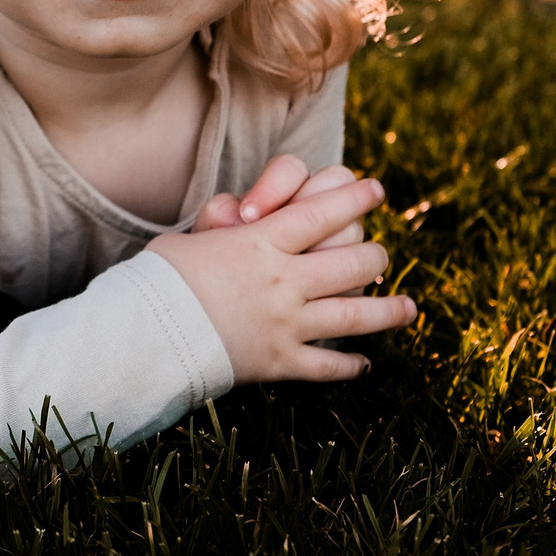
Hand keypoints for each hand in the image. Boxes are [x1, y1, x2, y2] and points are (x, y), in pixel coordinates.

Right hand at [147, 164, 415, 384]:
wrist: (146, 334)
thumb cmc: (158, 279)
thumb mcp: (190, 239)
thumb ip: (221, 225)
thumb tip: (239, 215)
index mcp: (261, 243)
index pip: (321, 213)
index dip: (352, 199)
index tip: (375, 190)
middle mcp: (284, 280)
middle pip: (350, 262)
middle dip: (373, 256)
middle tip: (381, 254)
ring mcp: (287, 323)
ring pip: (354, 315)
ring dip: (386, 312)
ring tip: (409, 308)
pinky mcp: (280, 362)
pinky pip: (327, 365)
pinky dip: (348, 366)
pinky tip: (364, 364)